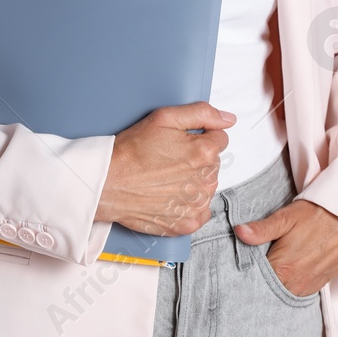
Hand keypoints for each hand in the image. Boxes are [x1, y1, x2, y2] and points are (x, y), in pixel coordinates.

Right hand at [95, 102, 234, 236]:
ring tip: (166, 178)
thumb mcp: (164, 117)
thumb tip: (229, 119)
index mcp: (204, 152)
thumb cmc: (132, 151)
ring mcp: (197, 204)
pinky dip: (189, 205)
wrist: (108, 183)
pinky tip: (170, 195)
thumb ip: (202, 113)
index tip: (181, 143)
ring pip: (208, 187)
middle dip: (197, 159)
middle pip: (214, 164)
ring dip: (194, 182)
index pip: (219, 139)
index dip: (199, 138)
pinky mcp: (187, 223)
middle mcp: (205, 180)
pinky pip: (201, 211)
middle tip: (169, 160)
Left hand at [233, 199, 337, 297]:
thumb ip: (262, 229)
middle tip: (256, 263)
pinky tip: (287, 270)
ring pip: (282, 291)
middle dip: (260, 279)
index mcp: (282, 268)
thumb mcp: (287, 217)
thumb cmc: (318, 215)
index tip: (241, 263)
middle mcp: (294, 284)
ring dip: (276, 282)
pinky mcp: (318, 286)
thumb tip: (239, 232)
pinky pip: (297, 291)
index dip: (247, 271)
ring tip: (272, 265)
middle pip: (268, 288)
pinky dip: (289, 284)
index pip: (254, 280)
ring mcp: (307, 287)